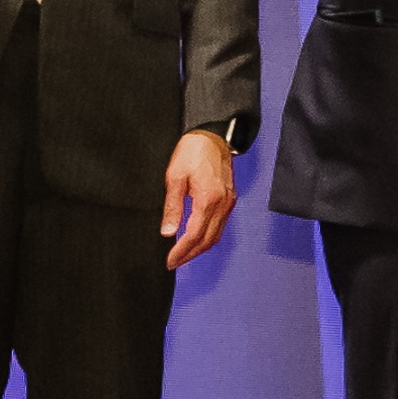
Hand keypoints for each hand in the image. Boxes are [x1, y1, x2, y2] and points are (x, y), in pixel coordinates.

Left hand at [160, 130, 235, 270]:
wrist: (212, 136)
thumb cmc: (192, 151)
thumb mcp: (175, 177)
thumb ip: (172, 207)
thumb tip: (167, 232)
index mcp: (208, 199)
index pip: (194, 235)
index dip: (181, 251)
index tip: (169, 261)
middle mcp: (223, 204)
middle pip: (207, 240)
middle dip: (190, 255)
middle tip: (174, 263)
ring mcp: (228, 203)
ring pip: (216, 236)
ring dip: (200, 248)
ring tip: (183, 255)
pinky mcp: (230, 200)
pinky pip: (220, 226)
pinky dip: (208, 237)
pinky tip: (196, 238)